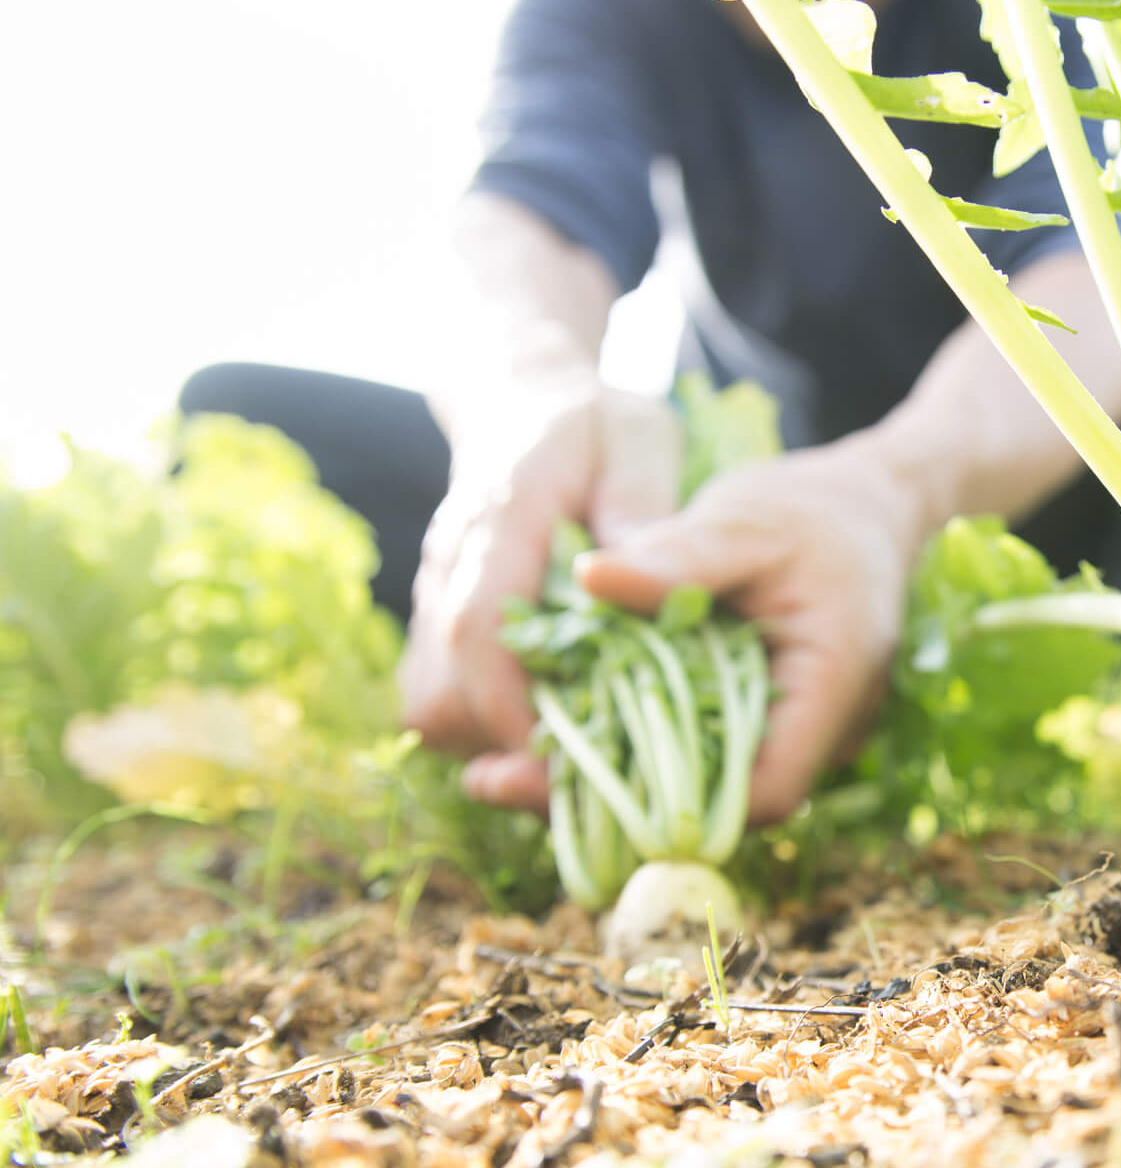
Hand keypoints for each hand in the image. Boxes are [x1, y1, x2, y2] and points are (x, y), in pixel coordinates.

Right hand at [397, 378, 680, 791]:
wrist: (525, 398)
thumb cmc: (597, 423)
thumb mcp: (638, 436)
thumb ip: (641, 499)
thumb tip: (637, 575)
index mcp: (501, 517)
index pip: (477, 626)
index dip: (510, 701)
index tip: (557, 754)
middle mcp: (453, 562)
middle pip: (440, 687)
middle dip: (499, 741)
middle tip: (580, 770)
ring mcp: (439, 593)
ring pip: (432, 703)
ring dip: (491, 741)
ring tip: (572, 756)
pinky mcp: (442, 619)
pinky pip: (443, 696)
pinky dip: (488, 726)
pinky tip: (552, 727)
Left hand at [464, 437, 930, 822]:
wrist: (867, 509)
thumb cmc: (815, 510)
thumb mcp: (743, 518)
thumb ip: (677, 555)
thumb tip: (589, 575)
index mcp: (829, 688)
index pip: (761, 790)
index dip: (668, 807)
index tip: (563, 781)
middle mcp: (817, 732)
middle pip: (715, 806)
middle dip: (609, 804)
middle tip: (495, 781)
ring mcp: (790, 736)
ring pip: (699, 788)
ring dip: (612, 781)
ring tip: (504, 766)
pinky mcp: (758, 724)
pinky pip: (697, 755)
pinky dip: (633, 748)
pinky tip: (559, 730)